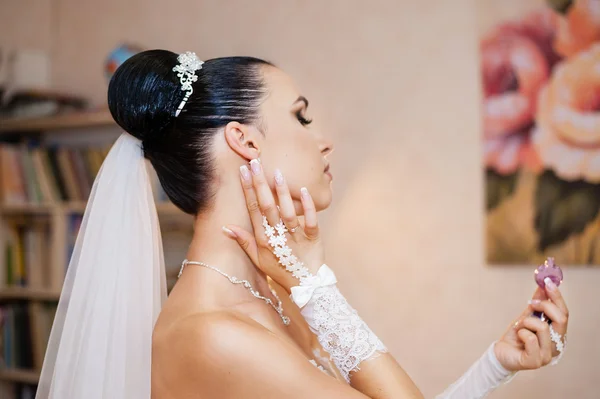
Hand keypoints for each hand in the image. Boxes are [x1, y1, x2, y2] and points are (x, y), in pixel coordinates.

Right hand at [224, 159, 325, 292]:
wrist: (305, 284)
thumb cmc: (280, 269)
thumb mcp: (257, 258)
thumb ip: (243, 241)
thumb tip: (225, 227)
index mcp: (263, 239)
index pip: (253, 210)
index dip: (248, 190)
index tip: (243, 171)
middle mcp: (277, 237)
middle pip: (267, 207)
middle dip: (260, 184)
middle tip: (255, 163)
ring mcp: (295, 237)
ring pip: (286, 212)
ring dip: (281, 192)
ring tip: (277, 173)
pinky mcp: (313, 238)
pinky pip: (310, 220)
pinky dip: (307, 206)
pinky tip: (303, 190)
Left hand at [494, 281, 568, 370]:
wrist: (500, 353)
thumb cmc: (516, 336)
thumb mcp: (526, 316)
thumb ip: (537, 304)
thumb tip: (543, 286)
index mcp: (557, 335)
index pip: (564, 313)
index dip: (557, 297)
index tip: (547, 282)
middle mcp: (557, 346)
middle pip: (561, 319)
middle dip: (545, 305)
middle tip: (531, 304)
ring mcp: (547, 355)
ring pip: (543, 327)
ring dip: (527, 321)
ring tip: (520, 327)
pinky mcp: (535, 361)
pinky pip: (531, 338)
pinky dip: (522, 332)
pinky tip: (518, 336)